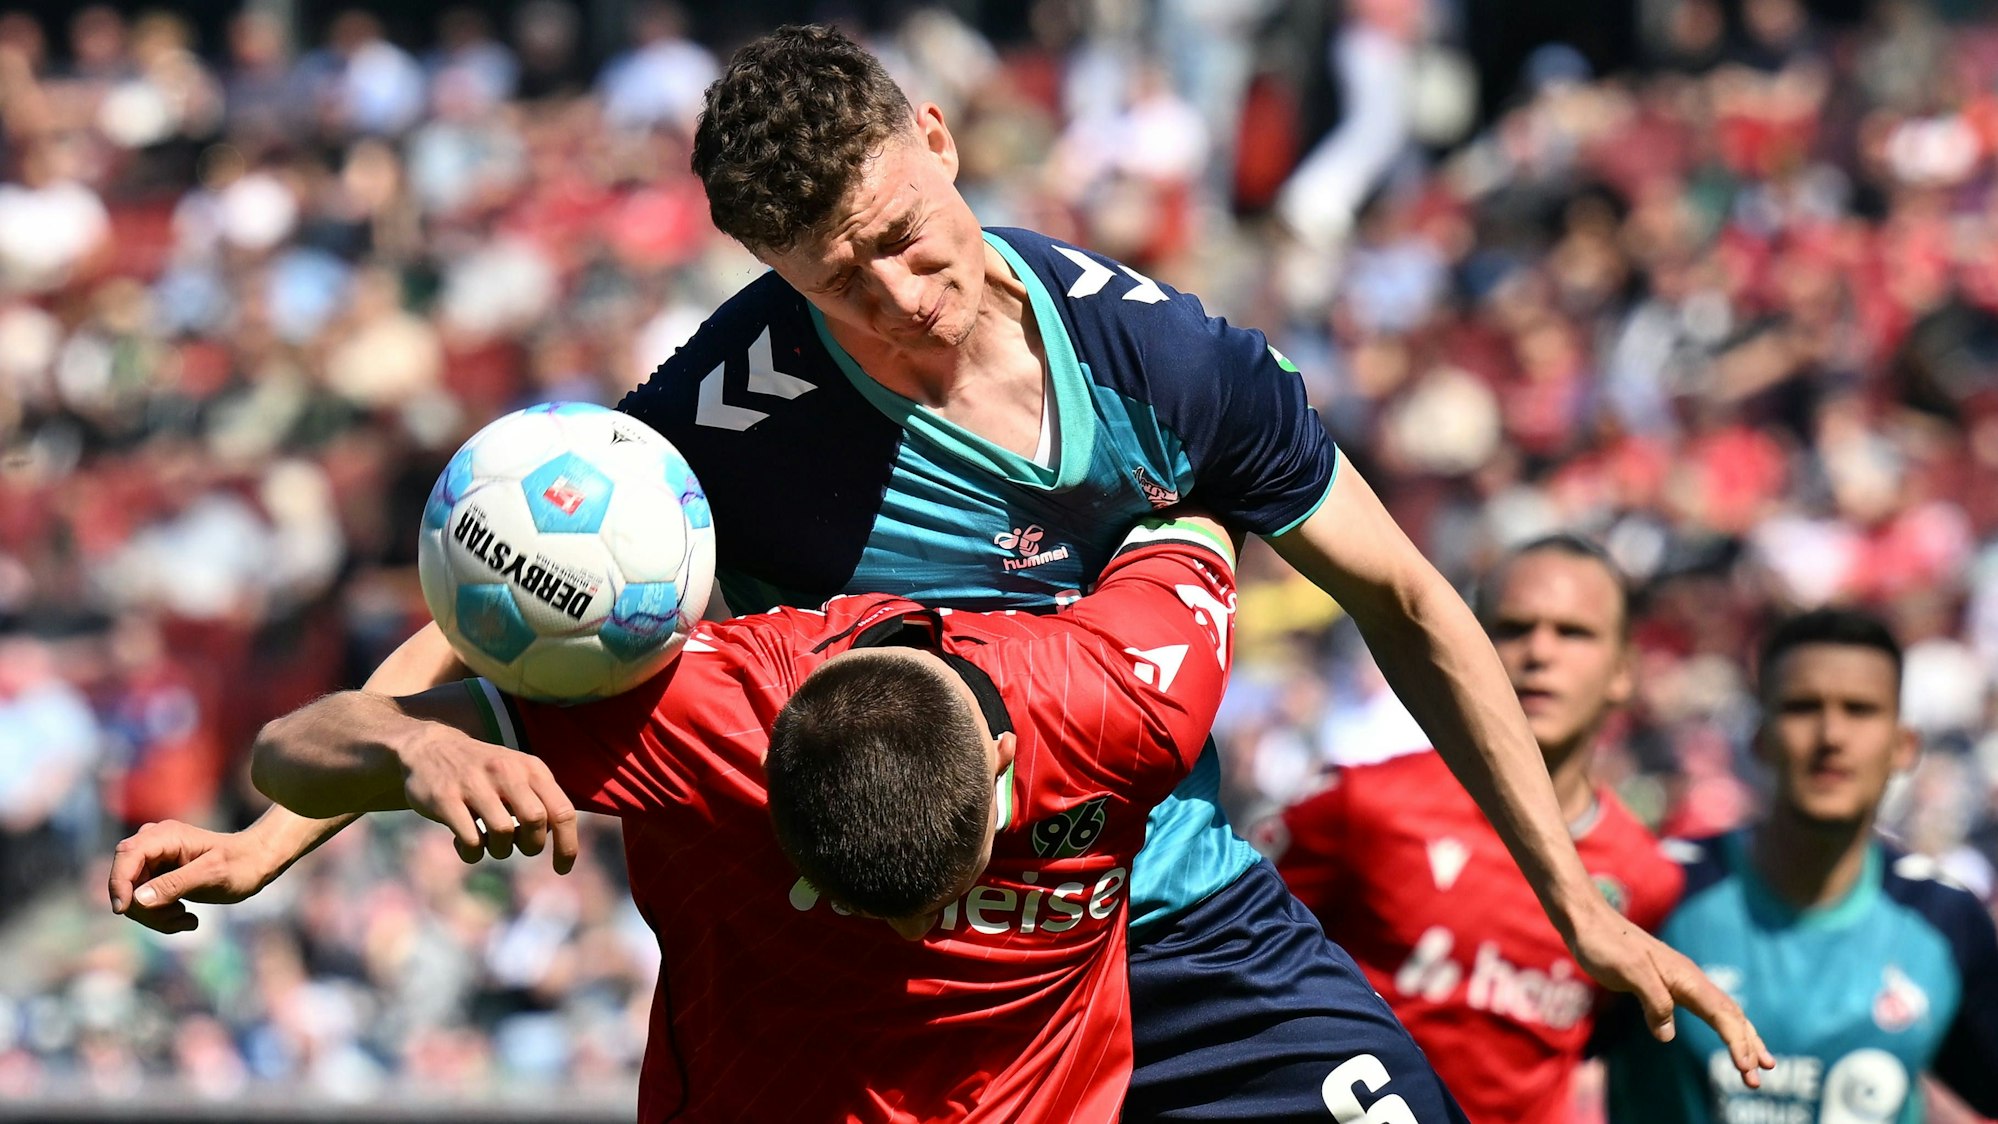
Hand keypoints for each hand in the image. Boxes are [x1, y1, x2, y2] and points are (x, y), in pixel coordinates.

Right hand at [108, 820, 279, 933]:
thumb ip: (174, 885)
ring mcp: (154, 860)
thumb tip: (137, 899)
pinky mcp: (157, 876)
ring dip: (157, 916)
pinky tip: (188, 918)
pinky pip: (145, 902)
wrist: (256, 863)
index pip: (126, 855)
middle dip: (146, 908)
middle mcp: (154, 844)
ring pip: (134, 896)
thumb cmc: (240, 865)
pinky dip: (162, 916)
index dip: (118, 882)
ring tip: (188, 919)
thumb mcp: (211, 875)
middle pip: (127, 880)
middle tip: (180, 919)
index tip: (124, 909)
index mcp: (165, 835)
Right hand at [397, 724, 578, 872]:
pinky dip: (472, 852)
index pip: (562, 811)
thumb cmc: (485, 774)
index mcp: (531, 768)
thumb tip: (563, 842)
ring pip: (503, 832)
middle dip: (531, 845)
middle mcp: (506, 771)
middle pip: (536, 821)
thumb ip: (543, 801)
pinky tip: (464, 843)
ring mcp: (474, 783)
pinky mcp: (445, 798)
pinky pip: (471, 840)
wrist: (430, 748)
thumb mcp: (520, 774)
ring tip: (488, 842)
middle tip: (518, 845)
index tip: (562, 868)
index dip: (567, 845)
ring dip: (499, 850)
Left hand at [1568, 902, 1774, 1087]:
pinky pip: (1705, 1009)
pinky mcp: (1666, 984)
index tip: (1746, 1067)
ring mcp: (1680, 981)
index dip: (1736, 1041)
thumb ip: (1654, 1001)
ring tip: (1757, 1064)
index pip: (1721, 1014)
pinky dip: (1722, 1027)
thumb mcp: (1629, 972)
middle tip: (1755, 1080)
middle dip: (1748, 1046)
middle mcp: (1689, 978)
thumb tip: (1667, 1036)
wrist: (1587, 920)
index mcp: (1685, 976)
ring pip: (1722, 1012)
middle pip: (1730, 1016)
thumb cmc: (1605, 945)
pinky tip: (1727, 1037)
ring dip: (1741, 1039)